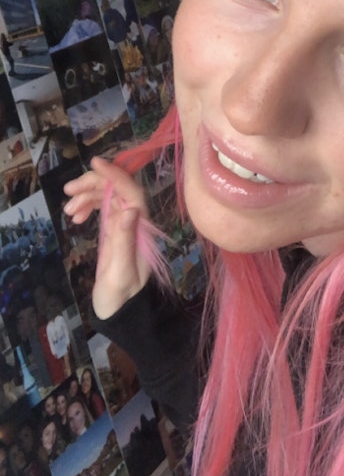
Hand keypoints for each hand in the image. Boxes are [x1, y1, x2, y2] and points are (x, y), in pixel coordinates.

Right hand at [64, 157, 151, 318]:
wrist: (122, 313)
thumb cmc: (122, 296)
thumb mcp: (121, 271)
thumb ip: (125, 241)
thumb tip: (130, 209)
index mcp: (141, 227)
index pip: (131, 191)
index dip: (115, 174)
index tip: (95, 162)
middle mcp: (135, 222)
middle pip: (118, 189)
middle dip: (94, 183)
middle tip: (69, 190)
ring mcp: (125, 226)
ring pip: (108, 197)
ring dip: (88, 196)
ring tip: (69, 210)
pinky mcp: (115, 232)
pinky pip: (103, 209)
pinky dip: (88, 206)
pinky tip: (75, 217)